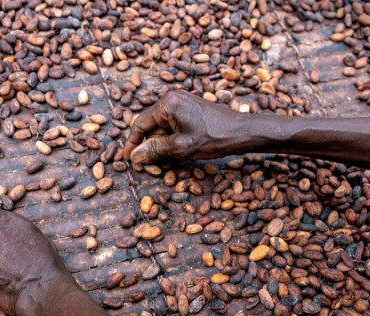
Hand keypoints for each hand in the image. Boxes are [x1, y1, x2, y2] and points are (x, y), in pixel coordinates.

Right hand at [123, 90, 247, 162]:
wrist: (243, 132)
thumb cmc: (214, 137)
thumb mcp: (181, 147)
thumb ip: (155, 150)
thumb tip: (135, 156)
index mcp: (167, 103)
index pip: (140, 124)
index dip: (132, 143)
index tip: (127, 158)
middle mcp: (173, 99)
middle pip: (150, 125)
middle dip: (146, 144)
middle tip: (142, 163)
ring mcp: (183, 103)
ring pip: (162, 127)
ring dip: (159, 144)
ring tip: (158, 161)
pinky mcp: (191, 110)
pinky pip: (174, 125)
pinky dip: (170, 139)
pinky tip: (172, 153)